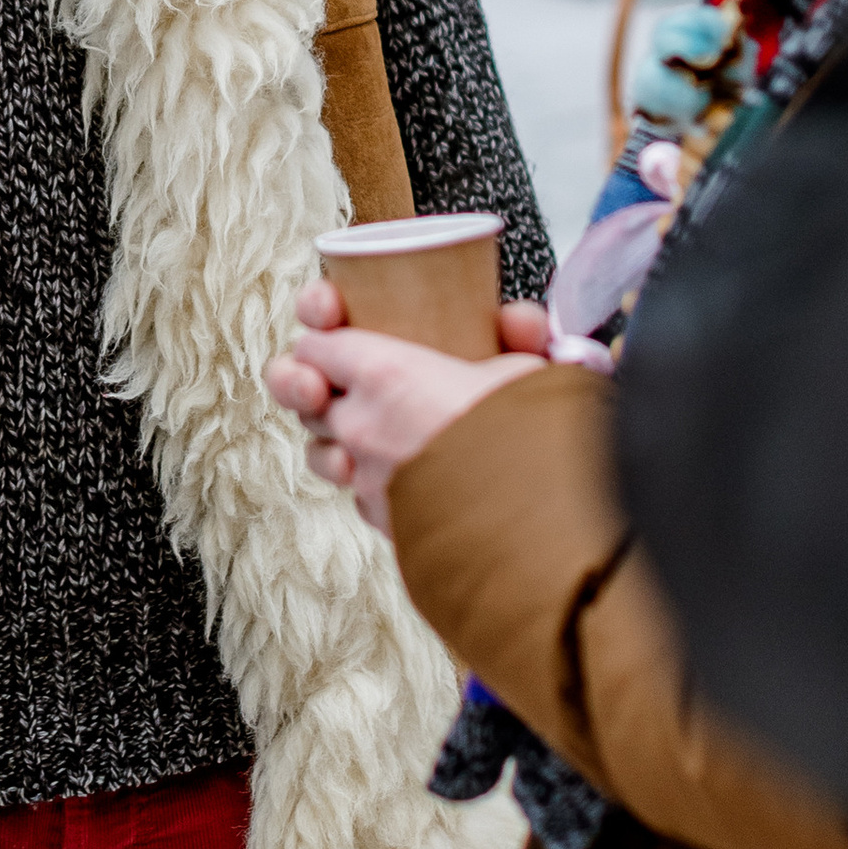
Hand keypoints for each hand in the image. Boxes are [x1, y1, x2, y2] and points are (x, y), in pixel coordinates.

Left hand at [266, 286, 547, 532]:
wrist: (542, 525)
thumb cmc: (533, 441)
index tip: (335, 324)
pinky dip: (376, 484)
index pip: (315, 345)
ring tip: (371, 431)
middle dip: (316, 386)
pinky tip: (409, 474)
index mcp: (385, 375)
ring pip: (323, 453)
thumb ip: (516, 337)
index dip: (321, 333)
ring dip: (339, 440)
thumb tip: (520, 323)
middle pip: (305, 399)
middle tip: (335, 380)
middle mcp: (362, 427)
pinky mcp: (385, 521)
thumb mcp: (530, 369)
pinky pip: (361, 495)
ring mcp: (367, 480)